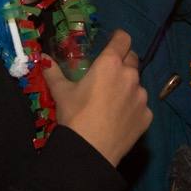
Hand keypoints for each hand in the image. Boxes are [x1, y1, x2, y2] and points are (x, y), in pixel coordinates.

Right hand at [43, 30, 151, 165]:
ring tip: (112, 102)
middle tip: (109, 74)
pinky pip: (141, 105)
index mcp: (110, 64)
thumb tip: (43, 57)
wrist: (90, 151)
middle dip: (123, 62)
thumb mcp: (61, 92)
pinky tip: (119, 119)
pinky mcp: (147, 116)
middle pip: (132, 59)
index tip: (113, 42)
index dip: (118, 38)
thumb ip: (53, 72)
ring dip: (128, 87)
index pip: (123, 39)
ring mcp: (142, 96)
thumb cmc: (75, 116)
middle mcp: (130, 75)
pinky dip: (132, 108)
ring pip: (137, 84)